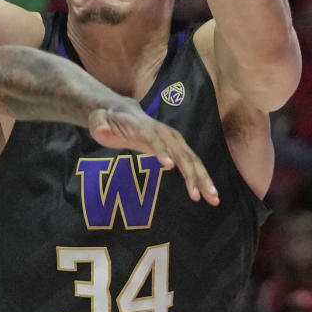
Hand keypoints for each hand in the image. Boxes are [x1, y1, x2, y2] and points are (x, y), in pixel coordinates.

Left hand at [87, 105, 218, 204]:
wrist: (123, 112)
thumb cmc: (108, 120)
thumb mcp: (98, 120)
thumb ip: (99, 126)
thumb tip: (100, 131)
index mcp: (145, 128)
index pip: (154, 140)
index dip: (161, 151)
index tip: (168, 166)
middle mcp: (164, 133)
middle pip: (181, 153)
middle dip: (190, 173)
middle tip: (197, 194)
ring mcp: (174, 140)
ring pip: (192, 160)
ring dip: (203, 179)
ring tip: (213, 199)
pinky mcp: (178, 148)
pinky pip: (193, 164)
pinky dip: (202, 179)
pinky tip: (210, 196)